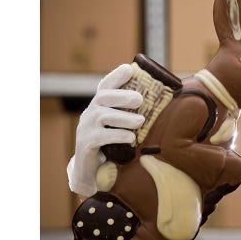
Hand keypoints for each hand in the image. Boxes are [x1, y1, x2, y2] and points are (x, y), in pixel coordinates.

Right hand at [67, 64, 144, 196]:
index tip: (128, 68)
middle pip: (103, 97)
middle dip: (122, 96)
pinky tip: (130, 138)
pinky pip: (102, 136)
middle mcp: (90, 113)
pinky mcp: (86, 143)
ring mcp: (85, 128)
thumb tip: (155, 104)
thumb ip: (130, 115)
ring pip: (103, 116)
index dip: (116, 76)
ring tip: (140, 121)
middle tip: (140, 99)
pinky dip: (117, 135)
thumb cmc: (110, 145)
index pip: (105, 86)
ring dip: (124, 118)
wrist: (90, 171)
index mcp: (99, 106)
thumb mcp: (118, 127)